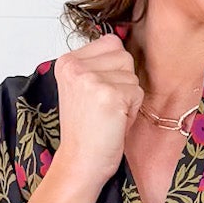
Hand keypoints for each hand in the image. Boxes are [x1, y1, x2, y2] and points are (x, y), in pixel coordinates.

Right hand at [50, 31, 143, 189]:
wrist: (80, 162)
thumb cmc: (86, 131)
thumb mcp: (84, 87)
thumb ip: (99, 63)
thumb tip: (119, 40)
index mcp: (67, 61)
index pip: (111, 43)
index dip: (114, 72)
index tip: (97, 96)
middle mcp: (75, 65)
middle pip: (124, 56)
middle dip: (123, 84)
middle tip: (105, 108)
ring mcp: (90, 78)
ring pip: (132, 75)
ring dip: (127, 98)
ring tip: (108, 116)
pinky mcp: (108, 94)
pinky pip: (137, 93)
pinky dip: (131, 111)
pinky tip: (114, 122)